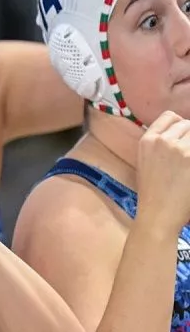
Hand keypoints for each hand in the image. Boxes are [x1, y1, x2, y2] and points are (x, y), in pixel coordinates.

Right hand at [135, 111, 189, 234]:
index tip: (182, 140)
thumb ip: (159, 144)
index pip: (170, 117)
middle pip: (187, 124)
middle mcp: (162, 140)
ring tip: (186, 164)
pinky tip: (188, 171)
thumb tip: (182, 132)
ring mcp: (179, 148)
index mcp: (147, 141)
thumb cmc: (153, 193)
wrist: (158, 214)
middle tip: (185, 158)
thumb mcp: (146, 162)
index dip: (180, 126)